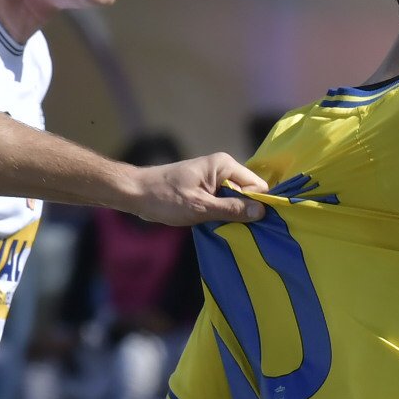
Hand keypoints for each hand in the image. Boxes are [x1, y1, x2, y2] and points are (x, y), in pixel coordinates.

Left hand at [124, 152, 266, 227]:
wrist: (135, 194)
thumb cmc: (165, 198)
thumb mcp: (200, 207)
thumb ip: (231, 209)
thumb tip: (262, 212)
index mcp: (224, 165)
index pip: (257, 185)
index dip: (260, 205)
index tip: (259, 226)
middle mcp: (222, 168)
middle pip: (249, 193)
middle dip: (248, 212)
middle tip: (247, 233)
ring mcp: (214, 179)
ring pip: (237, 200)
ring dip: (235, 216)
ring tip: (235, 233)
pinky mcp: (206, 190)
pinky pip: (225, 203)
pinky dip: (225, 215)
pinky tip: (223, 228)